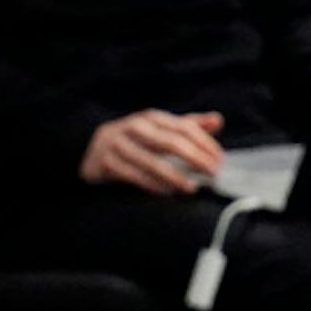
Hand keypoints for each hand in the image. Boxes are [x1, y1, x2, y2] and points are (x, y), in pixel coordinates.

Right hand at [80, 110, 224, 195]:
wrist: (90, 147)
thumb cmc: (135, 139)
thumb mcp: (160, 128)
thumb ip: (189, 125)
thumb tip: (217, 120)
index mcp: (151, 118)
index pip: (184, 127)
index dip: (205, 143)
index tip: (219, 159)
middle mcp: (134, 128)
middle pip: (170, 142)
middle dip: (195, 158)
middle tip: (212, 173)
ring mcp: (118, 144)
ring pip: (151, 161)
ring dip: (175, 176)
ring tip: (191, 188)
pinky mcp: (106, 162)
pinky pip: (133, 176)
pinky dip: (152, 185)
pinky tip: (167, 192)